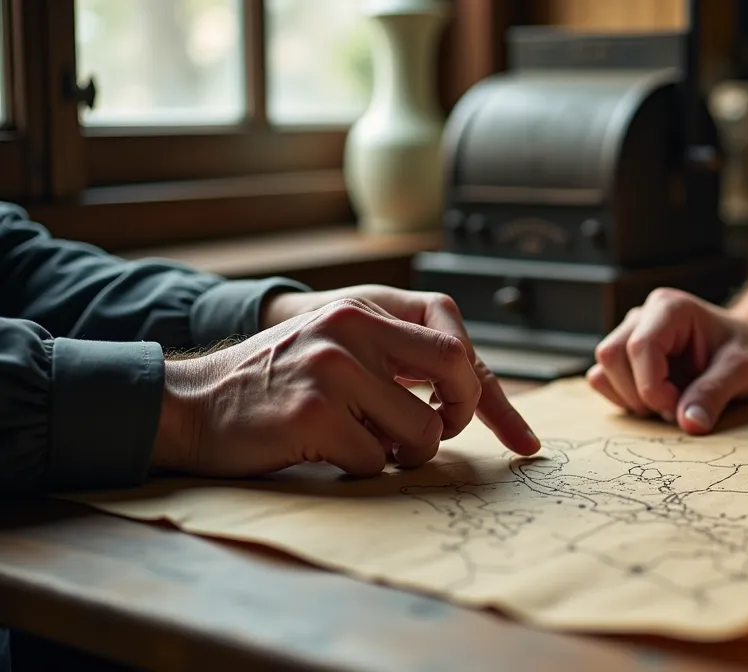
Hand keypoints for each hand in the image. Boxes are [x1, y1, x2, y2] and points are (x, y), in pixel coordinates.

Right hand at [261, 285, 537, 454]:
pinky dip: (362, 468)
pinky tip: (325, 451)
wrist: (192, 404)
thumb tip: (474, 388)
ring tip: (366, 443)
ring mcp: (333, 370)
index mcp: (365, 310)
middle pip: (458, 370)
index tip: (523, 438)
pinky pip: (377, 461)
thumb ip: (396, 355)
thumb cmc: (276, 384)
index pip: (455, 341)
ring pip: (422, 431)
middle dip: (461, 414)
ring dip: (405, 453)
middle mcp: (352, 329)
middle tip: (438, 431)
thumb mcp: (337, 346)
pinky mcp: (314, 414)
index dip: (492, 394)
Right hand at [588, 288, 747, 433]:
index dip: (653, 386)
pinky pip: (604, 381)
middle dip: (640, 394)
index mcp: (670, 309)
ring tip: (670, 402)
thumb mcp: (742, 369)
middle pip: (611, 356)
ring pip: (603, 371)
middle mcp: (642, 317)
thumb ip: (714, 394)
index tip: (680, 406)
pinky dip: (626, 400)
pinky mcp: (625, 357)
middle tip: (677, 406)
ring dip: (631, 399)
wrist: (746, 342)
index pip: (639, 347)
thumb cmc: (746, 347)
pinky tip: (659, 400)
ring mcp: (630, 335)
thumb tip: (689, 424)